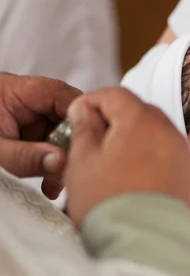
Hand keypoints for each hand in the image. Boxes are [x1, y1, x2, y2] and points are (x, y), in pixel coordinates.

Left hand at [0, 73, 80, 198]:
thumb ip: (26, 156)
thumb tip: (61, 162)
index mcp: (13, 90)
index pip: (60, 93)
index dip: (80, 113)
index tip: (90, 138)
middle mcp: (23, 100)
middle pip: (64, 114)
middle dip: (70, 144)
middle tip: (69, 170)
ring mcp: (24, 117)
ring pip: (58, 132)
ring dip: (62, 159)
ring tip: (56, 184)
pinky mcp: (23, 133)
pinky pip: (47, 144)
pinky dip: (51, 163)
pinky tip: (50, 183)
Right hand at [64, 87, 189, 227]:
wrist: (146, 243)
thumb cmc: (108, 200)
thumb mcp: (83, 161)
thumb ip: (85, 128)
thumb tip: (86, 110)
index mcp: (141, 120)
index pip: (115, 94)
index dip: (92, 101)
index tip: (77, 116)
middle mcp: (169, 131)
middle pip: (139, 112)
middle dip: (116, 119)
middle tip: (94, 140)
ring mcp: (183, 154)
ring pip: (156, 134)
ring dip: (136, 140)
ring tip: (114, 163)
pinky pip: (169, 157)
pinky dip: (153, 160)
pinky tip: (137, 179)